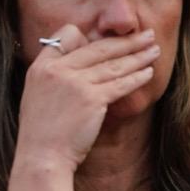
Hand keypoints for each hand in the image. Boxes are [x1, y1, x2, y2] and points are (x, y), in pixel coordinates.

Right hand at [14, 25, 159, 173]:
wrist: (41, 156)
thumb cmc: (41, 131)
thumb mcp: (36, 93)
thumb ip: (55, 76)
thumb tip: (79, 66)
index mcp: (41, 65)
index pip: (66, 35)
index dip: (88, 36)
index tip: (105, 42)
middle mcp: (57, 69)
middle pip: (98, 47)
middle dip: (126, 41)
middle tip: (146, 35)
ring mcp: (75, 82)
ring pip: (114, 64)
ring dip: (138, 56)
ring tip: (154, 50)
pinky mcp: (92, 99)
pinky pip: (120, 83)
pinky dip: (137, 77)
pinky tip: (148, 73)